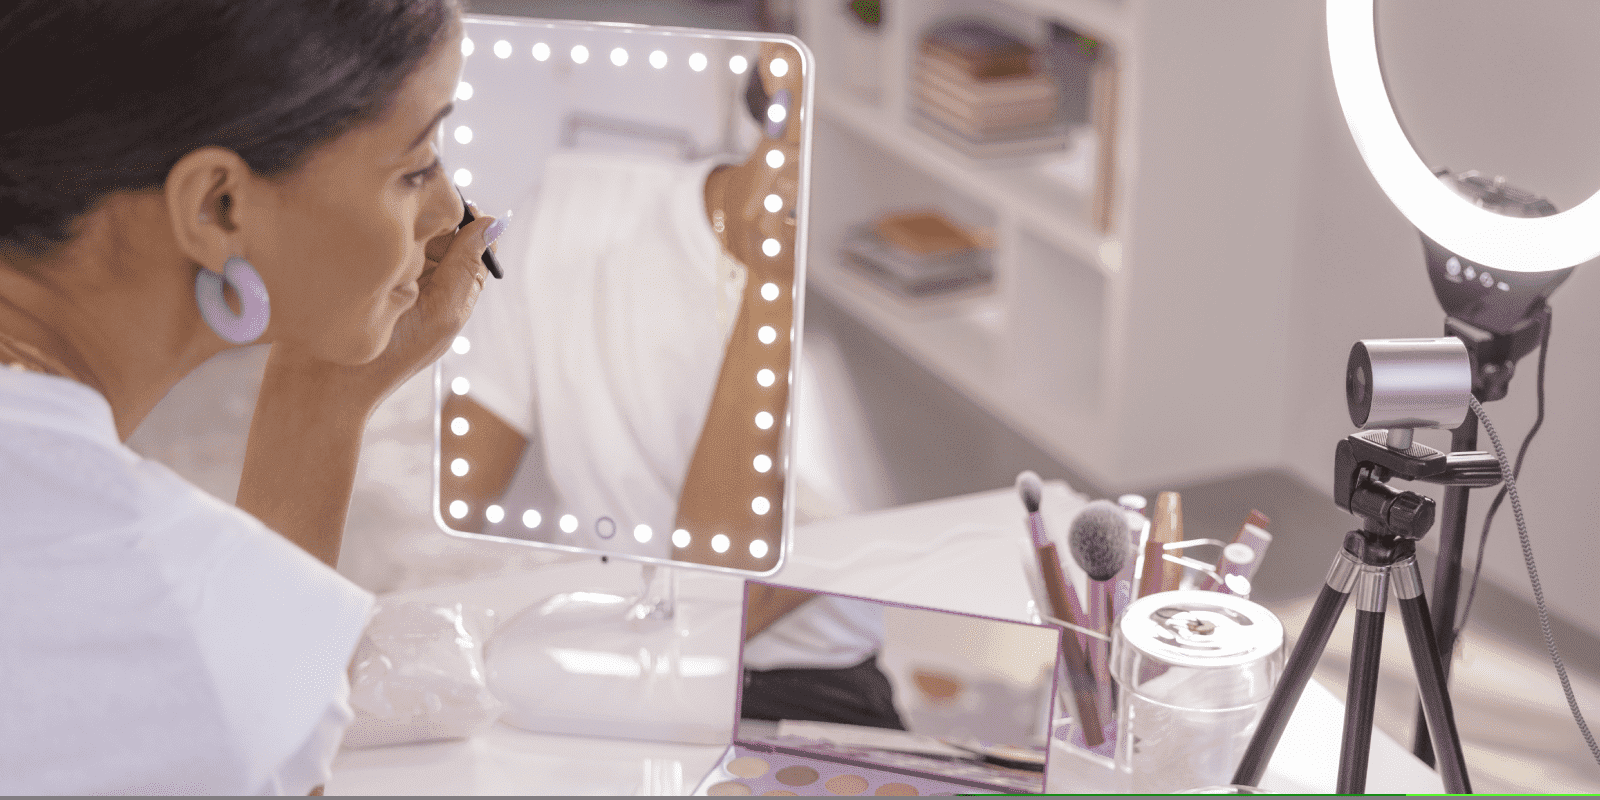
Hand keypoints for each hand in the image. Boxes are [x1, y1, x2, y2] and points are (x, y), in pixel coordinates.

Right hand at [271, 209, 502, 413]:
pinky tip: (358, 228)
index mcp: (450, 292)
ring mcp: (386, 275)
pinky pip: (370, 238)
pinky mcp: (353, 270)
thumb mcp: (440, 313)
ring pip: (404, 231)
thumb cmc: (387, 356)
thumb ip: (465, 270)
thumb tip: (494, 223)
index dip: (465, 218)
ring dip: (397, 223)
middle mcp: (421, 281)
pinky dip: (370, 231)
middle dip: (428, 216)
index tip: (448, 200)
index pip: (471, 243)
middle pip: (438, 231)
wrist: (320, 384)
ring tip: (383, 221)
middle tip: (409, 208)